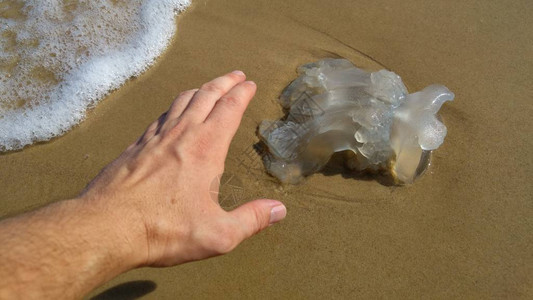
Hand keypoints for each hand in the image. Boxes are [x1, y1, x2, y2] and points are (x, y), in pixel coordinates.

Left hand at [79, 71, 286, 267]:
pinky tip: (174, 113)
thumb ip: (252, 220)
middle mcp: (182, 135)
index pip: (229, 109)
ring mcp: (156, 137)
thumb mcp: (218, 234)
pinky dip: (175, 106)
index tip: (250, 84)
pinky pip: (161, 116)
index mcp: (206, 149)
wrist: (107, 226)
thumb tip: (279, 211)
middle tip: (236, 74)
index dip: (241, 93)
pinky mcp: (136, 146)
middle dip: (224, 82)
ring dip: (200, 89)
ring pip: (182, 101)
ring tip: (209, 87)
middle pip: (206, 95)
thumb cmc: (164, 230)